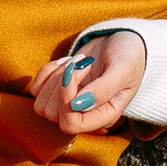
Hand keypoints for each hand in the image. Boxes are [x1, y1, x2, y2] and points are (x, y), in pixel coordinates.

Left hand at [29, 32, 145, 134]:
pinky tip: (66, 61)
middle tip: (82, 63)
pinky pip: (36, 90)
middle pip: (52, 114)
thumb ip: (103, 89)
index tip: (75, 72)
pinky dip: (46, 72)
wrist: (124, 41)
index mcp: (104, 116)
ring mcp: (69, 104)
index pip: (71, 125)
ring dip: (54, 78)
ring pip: (41, 104)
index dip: (65, 101)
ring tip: (76, 62)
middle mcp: (84, 115)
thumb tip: (76, 105)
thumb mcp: (123, 70)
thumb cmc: (129, 57)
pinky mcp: (58, 90)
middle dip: (61, 84)